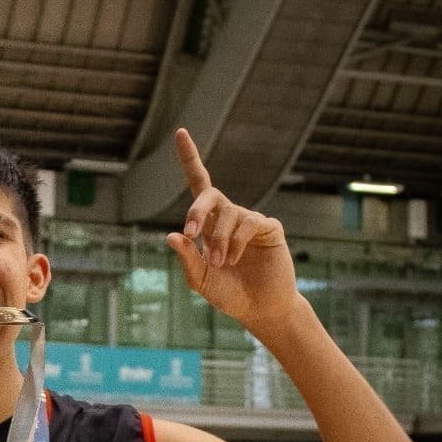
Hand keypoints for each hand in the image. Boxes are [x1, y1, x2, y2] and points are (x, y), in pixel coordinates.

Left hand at [165, 128, 300, 335]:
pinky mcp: (268, 227)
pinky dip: (236, 242)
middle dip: (197, 211)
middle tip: (193, 233)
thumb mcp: (199, 279)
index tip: (180, 133)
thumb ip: (187, 259)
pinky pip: (248, 223)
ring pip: (227, 215)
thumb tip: (172, 235)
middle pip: (209, 195)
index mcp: (208, 224)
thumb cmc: (228, 293)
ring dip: (219, 241)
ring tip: (220, 262)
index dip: (190, 158)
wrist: (259, 308)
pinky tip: (235, 258)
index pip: (199, 184)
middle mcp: (228, 216)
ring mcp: (249, 220)